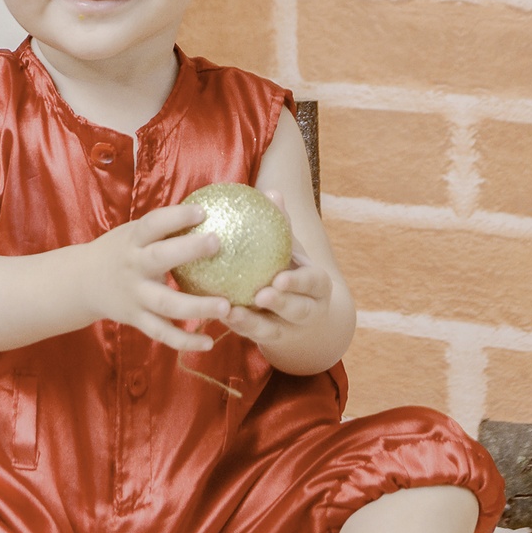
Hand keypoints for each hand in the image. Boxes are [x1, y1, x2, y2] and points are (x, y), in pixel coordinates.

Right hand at [85, 203, 231, 351]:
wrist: (82, 282)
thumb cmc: (121, 251)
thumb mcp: (134, 234)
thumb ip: (164, 228)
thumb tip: (212, 209)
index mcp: (132, 241)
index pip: (153, 224)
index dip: (176, 217)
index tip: (202, 212)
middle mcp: (132, 267)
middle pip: (159, 258)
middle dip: (189, 250)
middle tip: (217, 242)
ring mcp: (135, 296)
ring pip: (166, 304)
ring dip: (197, 306)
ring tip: (226, 306)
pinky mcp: (136, 319)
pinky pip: (162, 332)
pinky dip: (185, 341)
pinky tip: (209, 343)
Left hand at [221, 190, 333, 355]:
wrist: (301, 314)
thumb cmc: (291, 268)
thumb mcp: (291, 249)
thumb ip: (281, 225)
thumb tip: (271, 192)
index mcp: (317, 285)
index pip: (313, 283)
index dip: (299, 283)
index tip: (280, 279)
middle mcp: (307, 311)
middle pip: (297, 310)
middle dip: (281, 305)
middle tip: (260, 296)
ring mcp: (287, 330)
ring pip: (271, 330)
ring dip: (251, 323)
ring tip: (230, 312)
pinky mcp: (265, 340)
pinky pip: (249, 335)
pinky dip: (234, 326)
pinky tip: (214, 314)